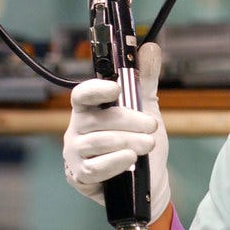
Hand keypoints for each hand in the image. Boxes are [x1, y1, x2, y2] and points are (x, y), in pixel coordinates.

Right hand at [63, 42, 170, 220]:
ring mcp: (76, 153)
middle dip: (129, 121)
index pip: (82, 95)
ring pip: (98, 144)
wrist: (148, 181)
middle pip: (97, 120)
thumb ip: (146, 80)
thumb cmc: (140, 141)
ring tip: (148, 144)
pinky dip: (115, 163)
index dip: (96, 89)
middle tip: (152, 126)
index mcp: (90, 109)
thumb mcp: (147, 109)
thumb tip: (150, 48)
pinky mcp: (80, 176)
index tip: (116, 88)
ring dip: (127, 142)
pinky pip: (94, 169)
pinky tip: (130, 160)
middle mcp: (78, 129)